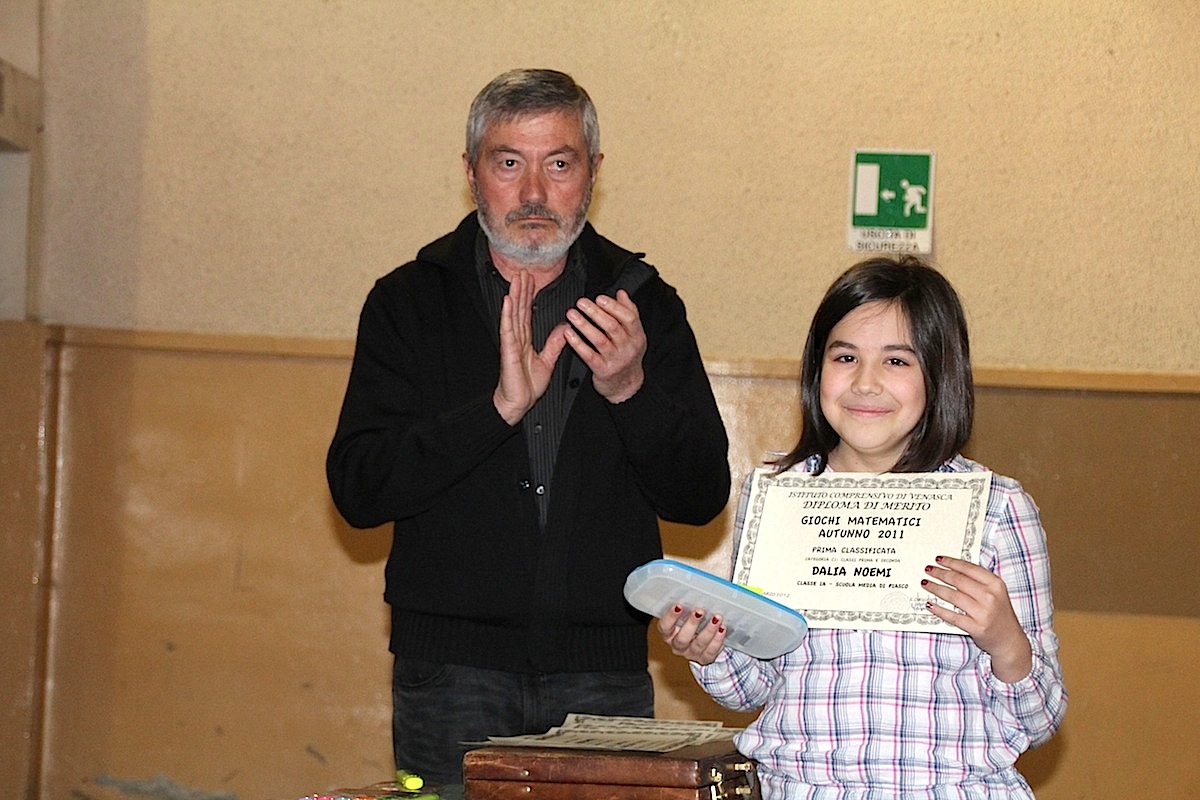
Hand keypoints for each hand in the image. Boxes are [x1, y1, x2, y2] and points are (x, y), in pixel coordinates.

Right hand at [493, 270, 567, 424]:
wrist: (517, 403)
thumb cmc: (527, 386)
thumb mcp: (547, 361)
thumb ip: (554, 344)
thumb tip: (564, 329)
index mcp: (525, 340)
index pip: (527, 313)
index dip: (530, 297)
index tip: (533, 281)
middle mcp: (517, 338)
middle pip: (519, 309)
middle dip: (522, 290)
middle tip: (524, 271)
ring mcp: (511, 342)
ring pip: (513, 314)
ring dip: (514, 295)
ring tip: (517, 279)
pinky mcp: (508, 350)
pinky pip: (507, 329)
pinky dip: (507, 314)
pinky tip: (507, 300)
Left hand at [563, 290, 645, 402]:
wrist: (626, 386)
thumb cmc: (627, 356)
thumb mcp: (634, 335)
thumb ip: (628, 312)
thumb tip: (621, 293)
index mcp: (637, 336)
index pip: (629, 317)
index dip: (613, 306)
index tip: (599, 297)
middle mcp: (628, 348)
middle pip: (612, 327)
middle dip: (595, 312)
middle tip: (581, 302)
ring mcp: (616, 360)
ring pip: (600, 340)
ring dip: (584, 325)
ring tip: (572, 314)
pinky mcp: (603, 371)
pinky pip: (588, 355)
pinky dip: (577, 343)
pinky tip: (568, 334)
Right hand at [657, 604, 726, 665]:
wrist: (700, 640)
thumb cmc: (690, 621)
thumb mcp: (684, 613)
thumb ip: (686, 604)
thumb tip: (694, 587)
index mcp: (668, 633)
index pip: (665, 626)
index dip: (670, 617)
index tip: (679, 605)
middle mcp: (677, 645)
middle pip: (682, 638)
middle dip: (692, 624)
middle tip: (700, 611)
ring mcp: (691, 653)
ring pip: (698, 645)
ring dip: (708, 631)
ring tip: (716, 618)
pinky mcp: (704, 658)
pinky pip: (711, 652)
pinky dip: (718, 640)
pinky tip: (722, 629)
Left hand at [923, 556, 1032, 681]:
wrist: (1009, 640)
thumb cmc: (999, 613)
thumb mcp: (996, 592)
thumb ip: (979, 580)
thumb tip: (952, 568)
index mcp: (995, 584)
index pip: (969, 568)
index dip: (951, 562)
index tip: (938, 559)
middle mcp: (990, 596)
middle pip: (958, 580)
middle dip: (940, 573)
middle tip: (928, 570)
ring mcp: (983, 613)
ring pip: (953, 596)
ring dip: (936, 588)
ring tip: (925, 583)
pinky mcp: (976, 627)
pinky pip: (952, 616)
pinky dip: (939, 609)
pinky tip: (929, 604)